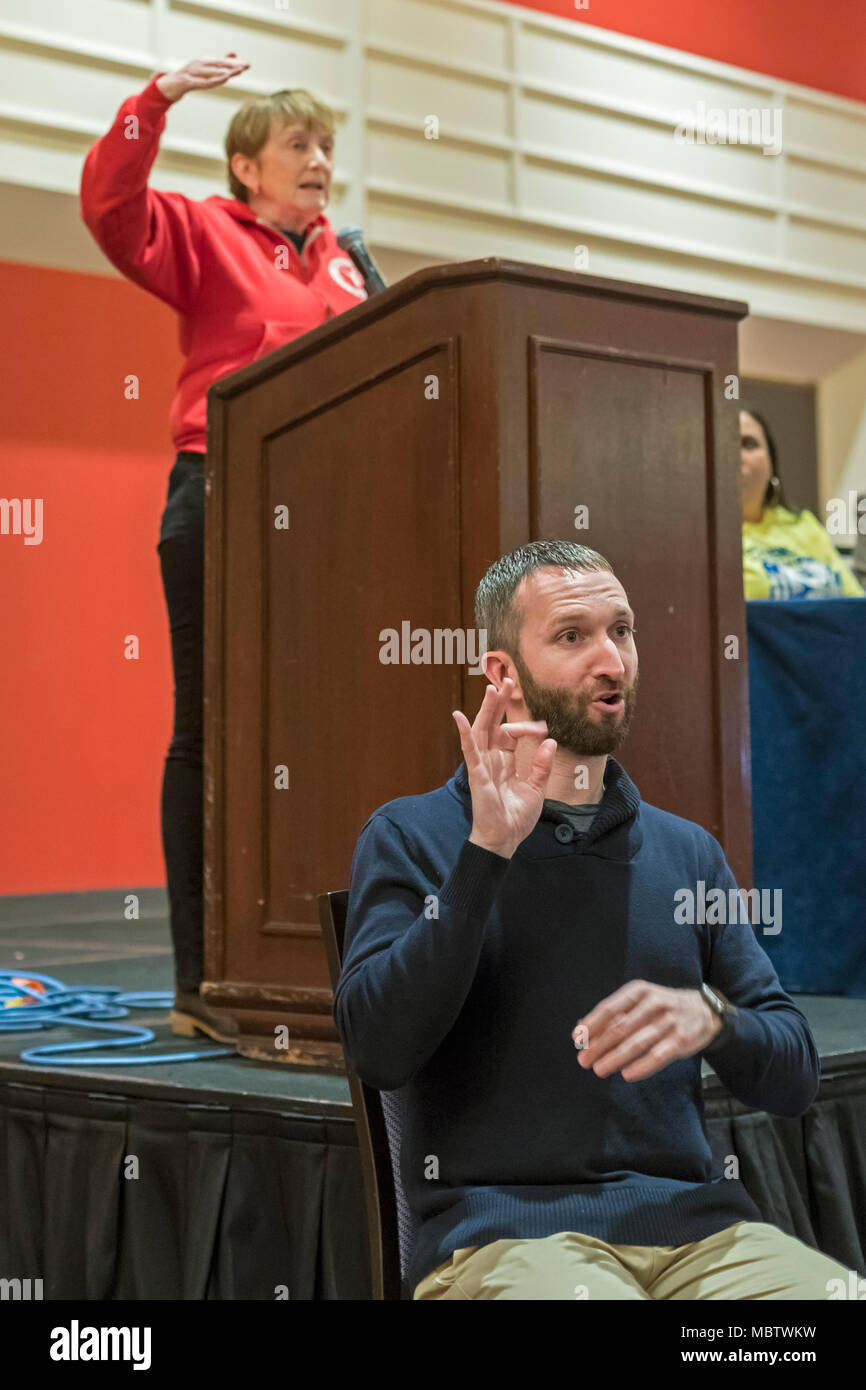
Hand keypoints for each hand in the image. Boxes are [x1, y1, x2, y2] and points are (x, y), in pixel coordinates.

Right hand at [156, 53, 249, 102]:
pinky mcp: (187, 82)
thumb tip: (234, 55)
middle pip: (218, 64)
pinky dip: (211, 81)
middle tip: (245, 66)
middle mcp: (198, 64)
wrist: (169, 85)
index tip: (247, 64)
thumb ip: (218, 64)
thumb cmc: (189, 77)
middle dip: (232, 66)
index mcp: (203, 62)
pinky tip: (220, 80)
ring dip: (222, 72)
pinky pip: (201, 82)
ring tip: (235, 72)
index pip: (221, 62)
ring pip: (210, 72)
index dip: (234, 63)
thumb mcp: (204, 70)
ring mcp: (192, 72)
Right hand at [452, 677, 556, 858]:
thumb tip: (550, 741)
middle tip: (506, 680)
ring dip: (486, 710)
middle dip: (499, 703)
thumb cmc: (516, 817)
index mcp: (505, 761)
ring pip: (482, 731)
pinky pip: (469, 751)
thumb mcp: (536, 789)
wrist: (505, 840)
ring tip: (491, 689)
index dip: (526, 727)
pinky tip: (459, 717)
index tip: (543, 729)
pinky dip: (464, 734)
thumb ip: (541, 765)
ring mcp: (483, 765)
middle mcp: (492, 759)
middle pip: (494, 725)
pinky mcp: (477, 774)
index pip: (512, 734)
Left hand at [573, 981, 721, 1081]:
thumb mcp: (641, 1000)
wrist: (705, 1010)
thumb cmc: (664, 1007)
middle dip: (599, 1046)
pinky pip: (657, 1056)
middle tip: (584, 1060)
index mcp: (639, 991)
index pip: (610, 1008)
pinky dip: (641, 1067)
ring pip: (636, 1043)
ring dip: (614, 1058)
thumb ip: (614, 1013)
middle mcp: (654, 1003)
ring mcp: (668, 1022)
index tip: (577, 1039)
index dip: (592, 1025)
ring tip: (599, 1069)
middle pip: (620, 1027)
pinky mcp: (681, 1040)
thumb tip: (582, 1029)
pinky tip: (626, 1074)